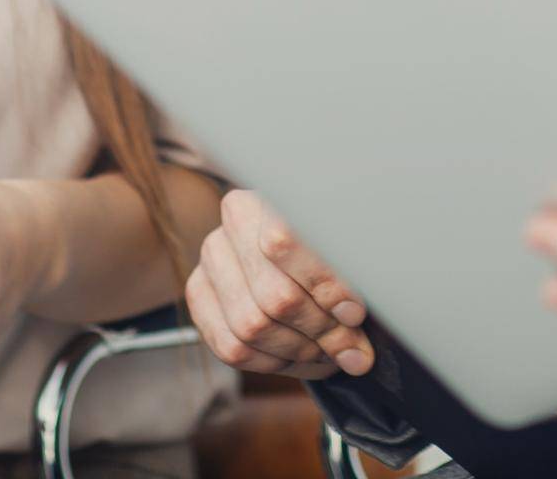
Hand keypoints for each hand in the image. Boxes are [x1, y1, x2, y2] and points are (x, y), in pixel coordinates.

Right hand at [186, 190, 373, 379]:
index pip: (285, 242)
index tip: (355, 312)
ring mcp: (212, 258)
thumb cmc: (331, 239)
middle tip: (350, 346)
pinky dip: (273, 363)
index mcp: (275, 192)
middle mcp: (234, 220)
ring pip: (252, 327)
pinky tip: (303, 358)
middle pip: (275, 296)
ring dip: (299, 351)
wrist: (296, 239)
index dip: (324, 285)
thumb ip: (353, 278)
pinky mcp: (200, 293)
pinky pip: (231, 348)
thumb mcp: (348, 240)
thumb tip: (356, 352)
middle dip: (320, 331)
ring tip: (329, 352)